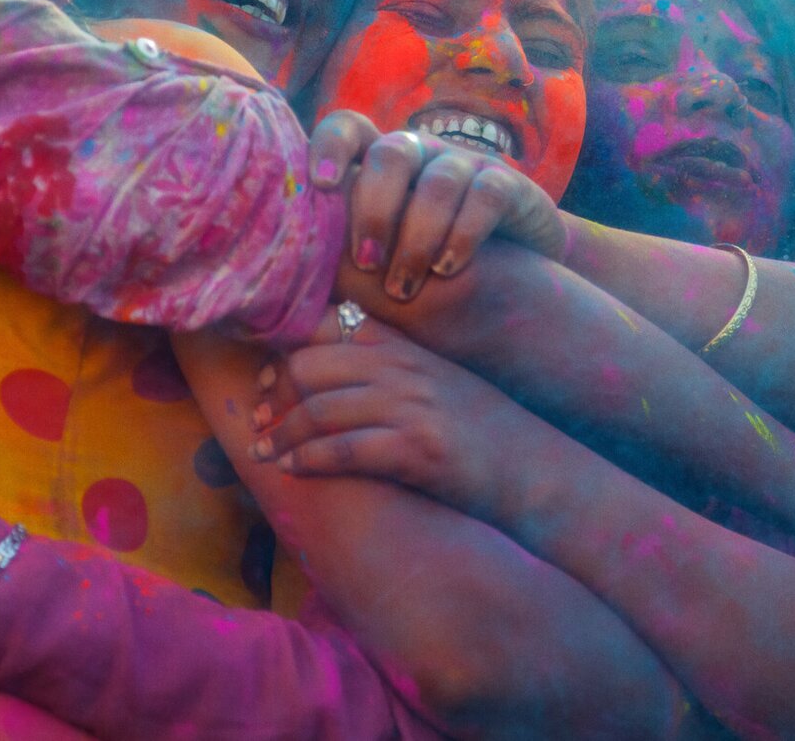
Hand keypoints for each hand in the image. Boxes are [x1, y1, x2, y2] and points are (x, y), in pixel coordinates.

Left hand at [250, 320, 527, 521]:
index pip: (329, 324)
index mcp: (407, 344)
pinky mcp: (417, 450)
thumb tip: (325, 369)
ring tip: (265, 451)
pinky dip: (309, 460)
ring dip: (282, 433)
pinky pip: (344, 450)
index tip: (267, 376)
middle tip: (257, 416)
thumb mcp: (437, 380)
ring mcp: (412, 406)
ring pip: (320, 408)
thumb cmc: (481, 429)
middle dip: (275, 392)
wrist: (537, 469)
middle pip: (312, 363)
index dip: (286, 348)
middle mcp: (405, 367)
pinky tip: (294, 471)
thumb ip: (389, 364)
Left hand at [309, 110, 569, 298]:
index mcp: (379, 162)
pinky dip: (463, 233)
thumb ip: (337, 254)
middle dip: (375, 208)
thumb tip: (280, 276)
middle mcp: (420, 153)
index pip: (347, 126)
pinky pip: (486, 196)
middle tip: (366, 263)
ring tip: (405, 287)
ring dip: (417, 236)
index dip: (330, 146)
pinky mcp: (507, 186)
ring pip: (439, 181)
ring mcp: (465, 166)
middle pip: (392, 154)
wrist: (509, 282)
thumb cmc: (419, 268)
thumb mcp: (377, 256)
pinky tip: (447, 268)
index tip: (320, 186)